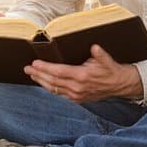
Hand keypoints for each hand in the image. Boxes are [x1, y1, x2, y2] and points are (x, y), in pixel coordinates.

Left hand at [23, 44, 142, 102]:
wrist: (119, 85)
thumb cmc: (111, 70)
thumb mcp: (107, 60)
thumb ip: (100, 54)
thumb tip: (94, 47)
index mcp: (82, 76)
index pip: (59, 72)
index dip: (45, 68)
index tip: (34, 64)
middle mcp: (78, 87)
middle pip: (52, 81)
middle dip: (38, 74)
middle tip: (27, 69)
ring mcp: (77, 95)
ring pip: (54, 89)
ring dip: (41, 82)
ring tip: (32, 75)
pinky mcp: (78, 99)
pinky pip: (60, 94)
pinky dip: (50, 88)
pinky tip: (44, 83)